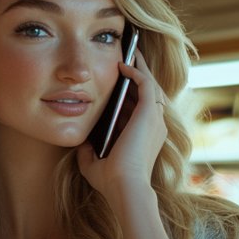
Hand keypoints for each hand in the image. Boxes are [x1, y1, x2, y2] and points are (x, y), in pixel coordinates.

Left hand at [78, 49, 167, 201]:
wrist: (124, 187)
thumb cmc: (111, 181)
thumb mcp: (93, 162)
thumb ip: (89, 151)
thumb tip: (83, 141)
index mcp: (145, 136)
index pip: (139, 108)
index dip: (129, 93)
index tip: (118, 80)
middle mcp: (155, 125)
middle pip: (148, 92)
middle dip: (139, 73)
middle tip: (129, 56)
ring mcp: (155, 118)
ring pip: (150, 84)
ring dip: (140, 67)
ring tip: (130, 51)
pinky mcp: (149, 113)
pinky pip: (145, 84)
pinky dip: (136, 72)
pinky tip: (122, 64)